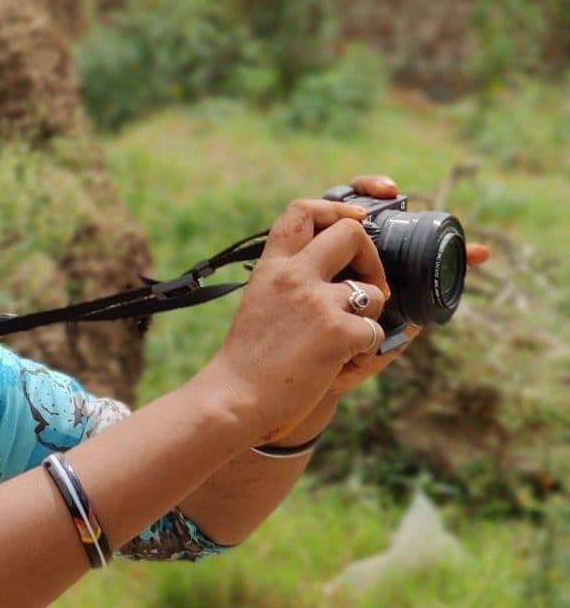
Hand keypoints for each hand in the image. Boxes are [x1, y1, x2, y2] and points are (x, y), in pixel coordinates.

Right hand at [245, 174, 491, 441]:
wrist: (233, 399)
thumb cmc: (247, 361)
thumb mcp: (261, 305)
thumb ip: (289, 282)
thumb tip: (335, 274)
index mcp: (271, 267)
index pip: (303, 211)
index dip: (337, 208)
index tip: (355, 220)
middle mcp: (292, 275)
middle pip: (352, 232)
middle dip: (371, 257)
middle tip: (366, 285)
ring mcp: (315, 302)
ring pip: (373, 291)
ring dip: (369, 315)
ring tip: (344, 339)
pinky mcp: (336, 332)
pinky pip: (375, 332)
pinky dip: (364, 351)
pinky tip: (338, 363)